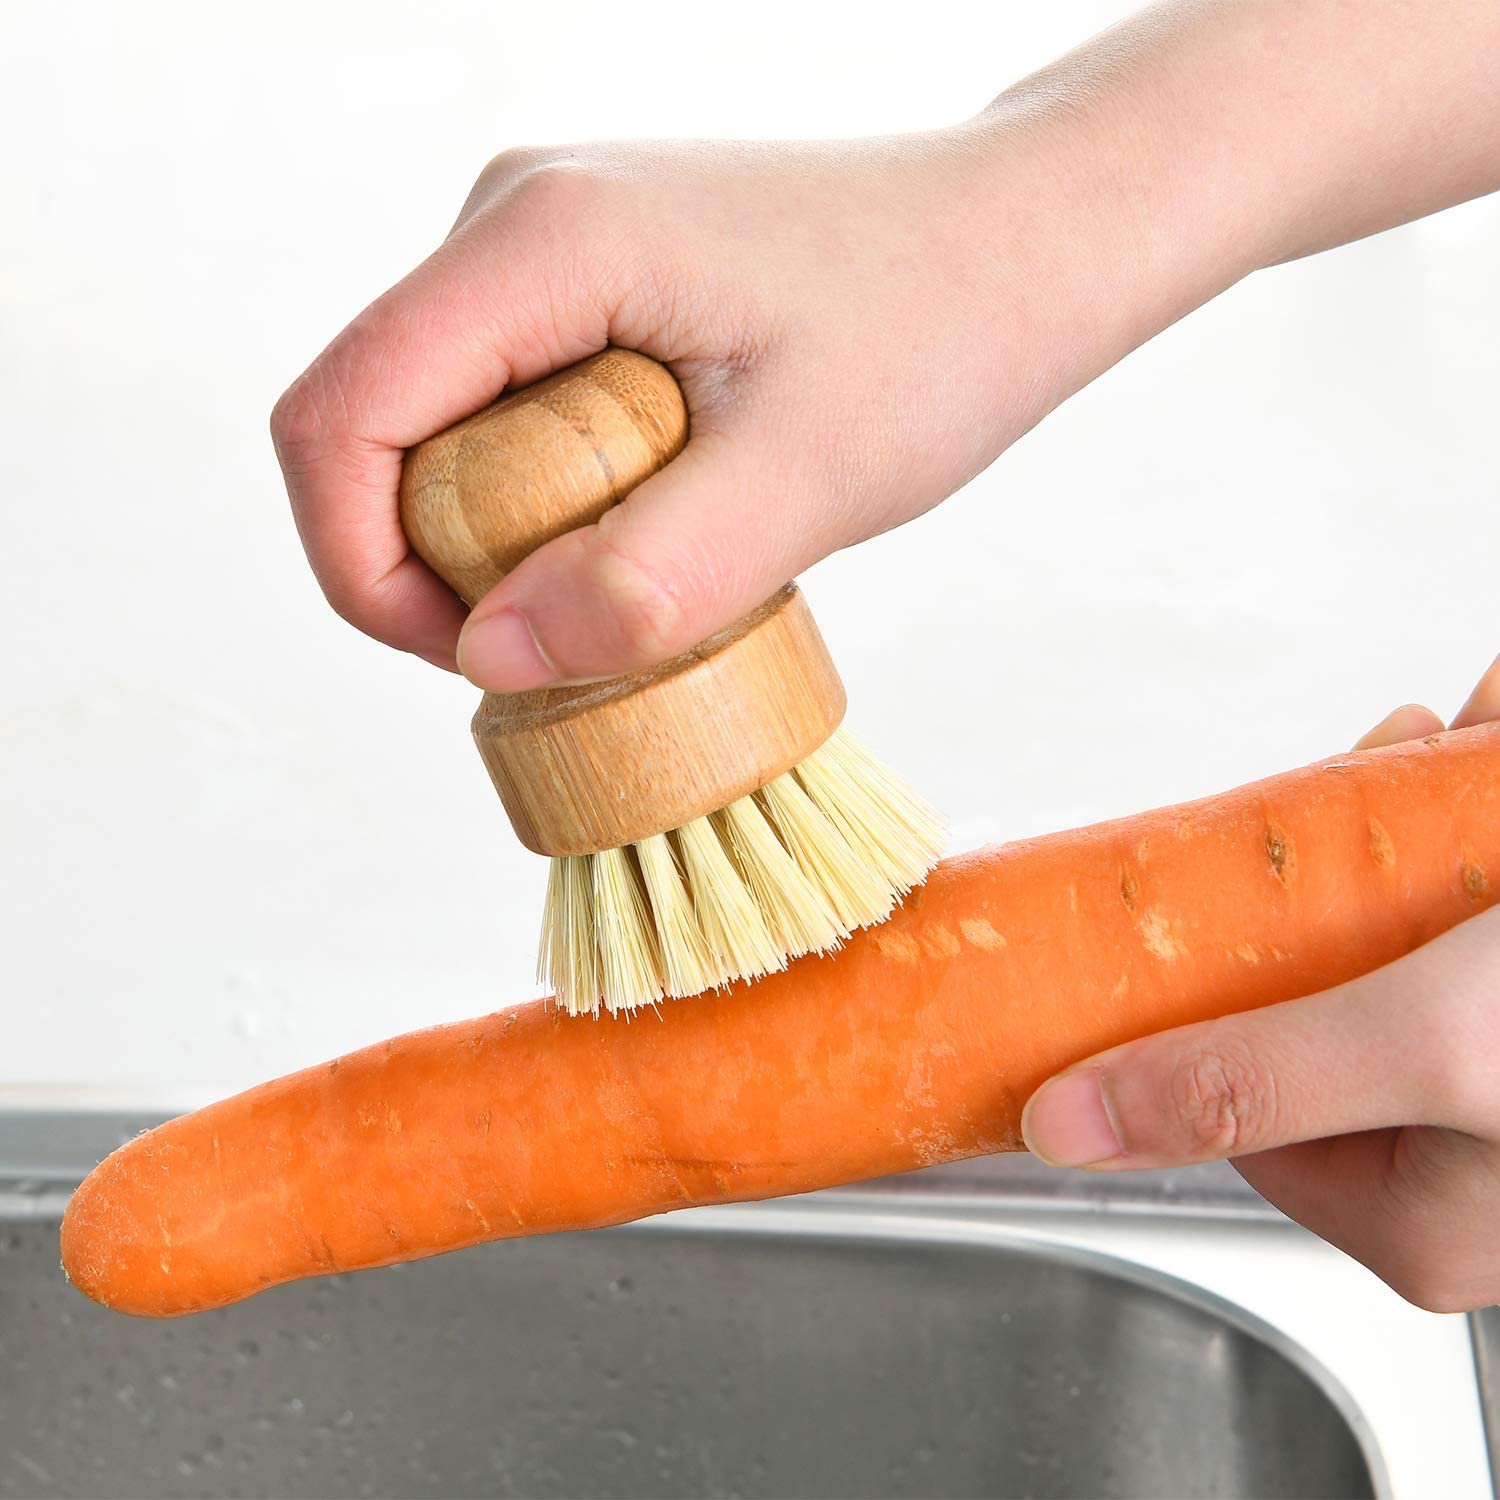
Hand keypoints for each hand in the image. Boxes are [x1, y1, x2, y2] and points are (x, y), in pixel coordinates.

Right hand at [271, 3, 1499, 684]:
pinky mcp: (588, 285)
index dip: (361, 568)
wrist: (1027, 241)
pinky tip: (652, 526)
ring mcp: (548, 248)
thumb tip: (490, 657)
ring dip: (503, 539)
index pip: (341, 415)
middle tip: (577, 636)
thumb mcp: (807, 479)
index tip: (470, 662)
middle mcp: (517, 222)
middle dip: (438, 566)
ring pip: (441, 429)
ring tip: (639, 580)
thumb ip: (647, 576)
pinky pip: (507, 413)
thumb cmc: (943, 331)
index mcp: (542, 241)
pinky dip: (546, 501)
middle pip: (379, 428)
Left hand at [1023, 658, 1499, 1312]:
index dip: (1199, 991)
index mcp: (1410, 1211)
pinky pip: (1445, 893)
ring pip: (1379, 928)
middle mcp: (1453, 1145)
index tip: (1202, 905)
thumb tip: (1067, 1127)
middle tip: (1353, 783)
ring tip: (1442, 750)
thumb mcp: (1413, 1044)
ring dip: (1393, 828)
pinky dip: (1454, 812)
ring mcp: (1490, 1058)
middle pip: (1307, 991)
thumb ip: (1239, 1082)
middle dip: (1322, 883)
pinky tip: (1477, 744)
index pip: (1229, 1095)